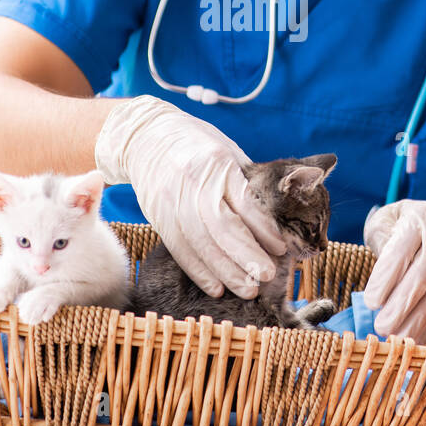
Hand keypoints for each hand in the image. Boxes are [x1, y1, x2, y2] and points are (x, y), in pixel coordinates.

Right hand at [94, 95, 287, 299]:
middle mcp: (193, 181)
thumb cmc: (196, 143)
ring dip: (225, 270)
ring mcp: (172, 199)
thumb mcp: (226, 149)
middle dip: (246, 256)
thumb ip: (245, 181)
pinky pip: (179, 248)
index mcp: (217, 162)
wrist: (146, 136)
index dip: (263, 229)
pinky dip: (198, 270)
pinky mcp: (158, 215)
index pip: (243, 202)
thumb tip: (274, 220)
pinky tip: (216, 286)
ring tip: (247, 289)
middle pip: (222, 227)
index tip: (279, 249)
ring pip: (200, 242)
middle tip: (266, 277)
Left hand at [362, 199, 425, 341]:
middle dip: (401, 305)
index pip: (401, 250)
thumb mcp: (394, 217)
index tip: (371, 301)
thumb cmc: (421, 225)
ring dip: (418, 321)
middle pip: (423, 274)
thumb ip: (380, 237)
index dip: (386, 278)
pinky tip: (418, 337)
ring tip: (398, 338)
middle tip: (382, 326)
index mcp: (420, 218)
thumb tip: (378, 276)